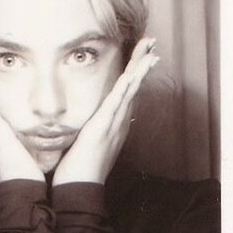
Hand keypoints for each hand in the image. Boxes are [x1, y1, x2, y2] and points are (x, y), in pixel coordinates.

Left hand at [51, 37, 158, 186]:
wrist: (80, 189)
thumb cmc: (79, 170)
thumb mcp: (87, 144)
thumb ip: (92, 131)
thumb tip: (91, 123)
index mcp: (114, 124)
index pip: (127, 93)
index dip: (136, 73)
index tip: (142, 55)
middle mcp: (118, 123)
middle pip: (134, 87)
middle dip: (143, 64)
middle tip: (152, 43)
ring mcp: (113, 125)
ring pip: (130, 91)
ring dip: (140, 70)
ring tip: (151, 51)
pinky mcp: (104, 128)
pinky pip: (118, 102)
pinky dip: (126, 86)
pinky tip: (132, 73)